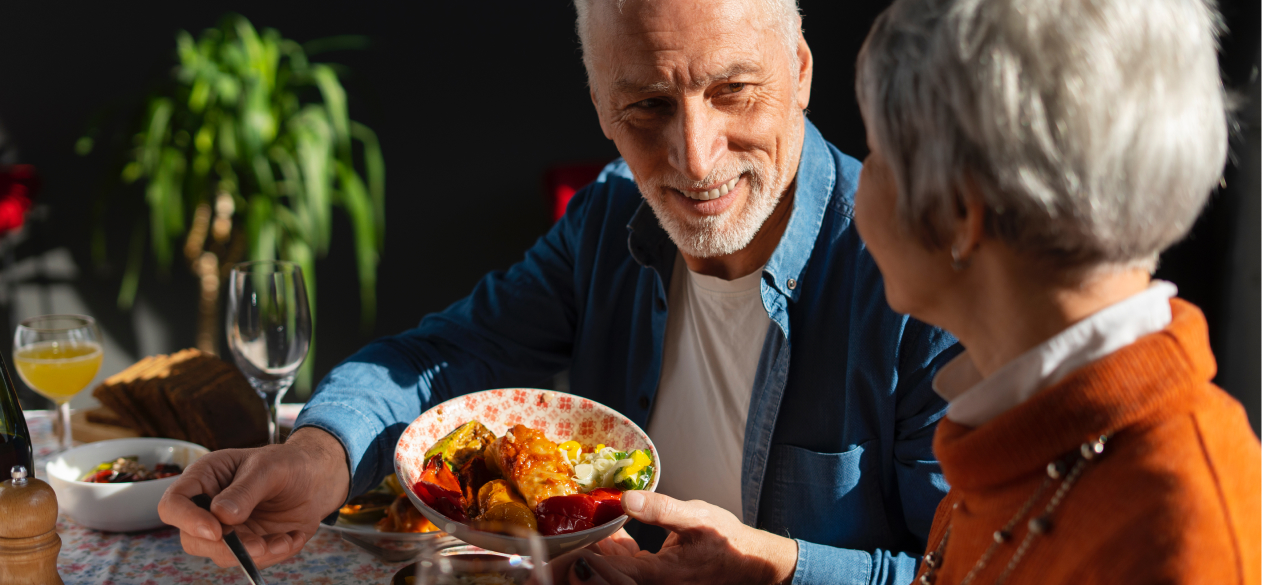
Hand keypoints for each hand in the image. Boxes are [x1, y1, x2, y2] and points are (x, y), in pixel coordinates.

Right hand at [157, 427, 350, 567]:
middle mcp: (208, 507)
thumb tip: (221, 515)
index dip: (187, 521)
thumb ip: (245, 490)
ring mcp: (227, 529)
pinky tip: (294, 537)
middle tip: (258, 544)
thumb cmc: (287, 463)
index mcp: (204, 479)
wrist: (316, 479)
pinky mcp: (248, 544)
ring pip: (222, 555)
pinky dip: (275, 554)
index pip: (173, 504)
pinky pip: (252, 560)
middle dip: (226, 547)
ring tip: (286, 539)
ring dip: (255, 554)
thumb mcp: (269, 468)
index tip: (216, 530)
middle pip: (192, 539)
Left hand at [544, 491, 797, 584]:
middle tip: (545, 542)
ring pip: (607, 570)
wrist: (752, 564)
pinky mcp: (651, 576)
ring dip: (588, 552)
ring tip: (566, 530)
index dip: (576, 557)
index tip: (553, 544)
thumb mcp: (697, 518)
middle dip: (574, 558)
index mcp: (655, 575)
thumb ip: (661, 509)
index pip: (605, 569)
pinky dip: (609, 548)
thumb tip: (628, 498)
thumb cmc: (728, 542)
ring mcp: (648, 582)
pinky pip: (621, 565)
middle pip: (599, 575)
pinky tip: (603, 527)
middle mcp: (647, 584)